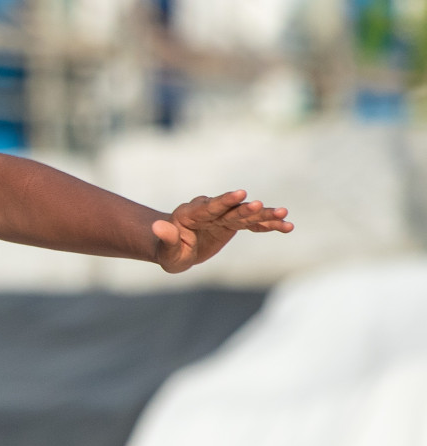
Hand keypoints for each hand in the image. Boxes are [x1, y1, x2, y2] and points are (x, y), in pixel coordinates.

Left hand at [152, 190, 293, 273]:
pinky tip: (287, 227)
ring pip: (246, 215)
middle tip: (262, 206)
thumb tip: (158, 226)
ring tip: (285, 215)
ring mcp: (223, 216)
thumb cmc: (168, 251)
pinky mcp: (233, 224)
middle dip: (247, 209)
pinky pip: (253, 225)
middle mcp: (209, 211)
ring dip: (264, 215)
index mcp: (191, 214)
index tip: (241, 193)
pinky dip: (268, 226)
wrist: (176, 247)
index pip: (209, 206)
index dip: (225, 200)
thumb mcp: (165, 252)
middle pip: (231, 209)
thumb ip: (165, 239)